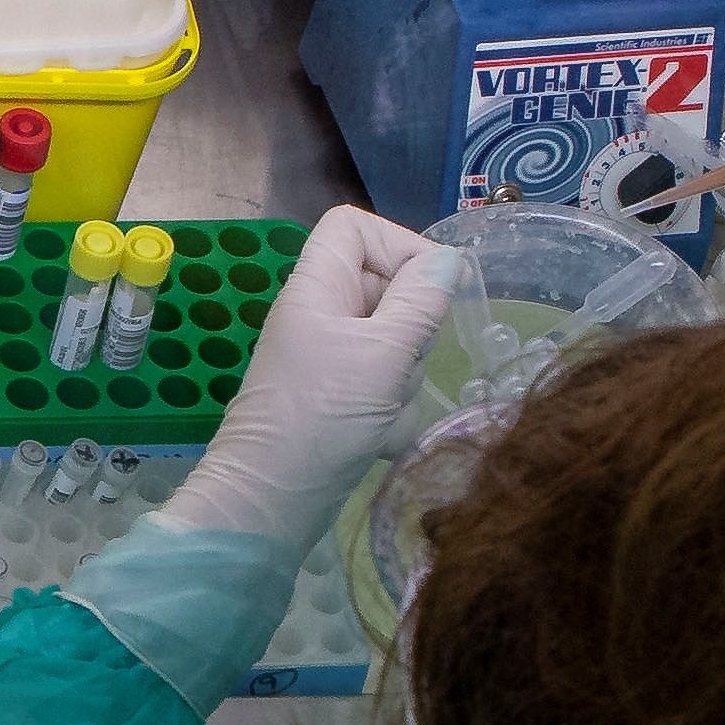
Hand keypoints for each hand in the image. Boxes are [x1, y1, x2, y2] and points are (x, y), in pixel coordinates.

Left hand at [159, 205, 466, 552]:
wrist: (275, 497)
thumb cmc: (321, 417)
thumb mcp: (382, 354)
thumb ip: (420, 302)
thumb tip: (449, 258)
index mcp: (317, 286)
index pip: (355, 226)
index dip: (398, 242)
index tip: (431, 285)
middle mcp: (323, 313)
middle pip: (391, 287)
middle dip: (411, 332)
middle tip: (394, 366)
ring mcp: (334, 356)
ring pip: (399, 343)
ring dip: (403, 380)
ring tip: (379, 409)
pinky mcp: (345, 396)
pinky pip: (391, 386)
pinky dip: (393, 413)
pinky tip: (376, 438)